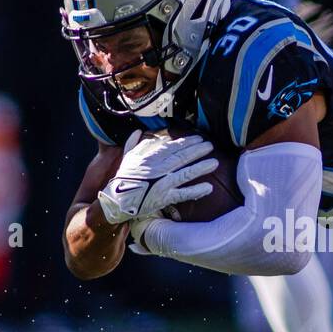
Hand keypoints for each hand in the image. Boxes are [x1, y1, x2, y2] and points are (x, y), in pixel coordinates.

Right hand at [97, 131, 218, 224]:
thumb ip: (133, 143)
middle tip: (210, 146)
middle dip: (198, 150)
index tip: (199, 138)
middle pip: (182, 157)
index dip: (187, 142)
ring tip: (214, 163)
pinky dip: (196, 191)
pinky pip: (183, 194)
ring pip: (185, 173)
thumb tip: (137, 131)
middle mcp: (158, 169)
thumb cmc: (123, 178)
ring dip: (201, 167)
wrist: (117, 200)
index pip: (172, 147)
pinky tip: (209, 188)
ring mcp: (162, 183)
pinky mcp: (164, 198)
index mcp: (150, 157)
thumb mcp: (126, 157)